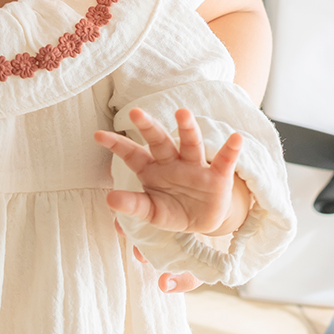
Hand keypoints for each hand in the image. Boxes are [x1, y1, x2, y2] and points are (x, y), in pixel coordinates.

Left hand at [96, 107, 247, 235]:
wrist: (201, 221)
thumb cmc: (172, 210)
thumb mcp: (151, 212)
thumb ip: (132, 206)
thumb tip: (109, 201)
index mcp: (151, 169)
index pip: (132, 154)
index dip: (116, 145)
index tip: (98, 135)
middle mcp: (172, 162)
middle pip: (159, 141)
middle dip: (148, 127)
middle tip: (135, 112)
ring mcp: (195, 167)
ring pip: (190, 144)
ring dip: (187, 128)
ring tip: (182, 113)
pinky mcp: (217, 177)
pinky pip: (224, 161)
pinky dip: (230, 150)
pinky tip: (235, 138)